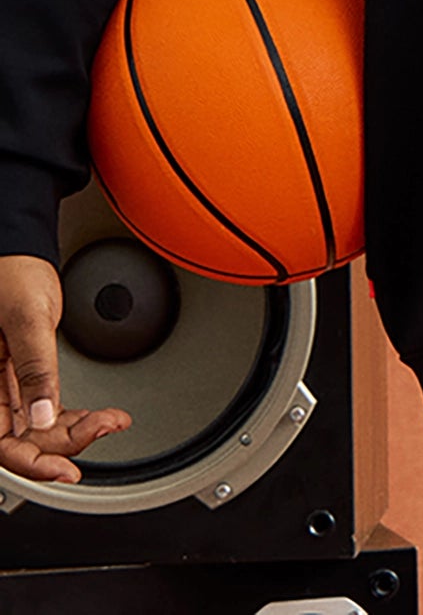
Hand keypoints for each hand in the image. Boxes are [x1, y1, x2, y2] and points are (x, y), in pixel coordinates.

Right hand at [0, 254, 131, 483]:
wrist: (18, 251)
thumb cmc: (10, 272)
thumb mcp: (25, 318)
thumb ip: (33, 368)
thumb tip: (42, 416)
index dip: (32, 464)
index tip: (67, 470)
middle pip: (22, 441)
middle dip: (66, 442)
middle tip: (104, 427)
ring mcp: (5, 387)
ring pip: (38, 429)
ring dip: (76, 430)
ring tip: (112, 420)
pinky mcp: (23, 377)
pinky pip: (45, 409)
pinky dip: (72, 416)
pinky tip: (98, 415)